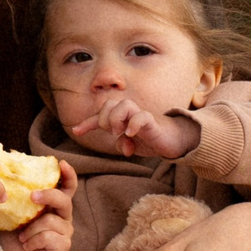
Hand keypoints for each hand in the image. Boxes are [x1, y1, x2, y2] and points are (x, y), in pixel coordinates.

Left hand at [0, 159, 76, 250]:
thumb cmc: (12, 234)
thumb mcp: (12, 211)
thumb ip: (16, 195)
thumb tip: (4, 171)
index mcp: (53, 205)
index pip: (67, 187)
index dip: (68, 175)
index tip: (62, 163)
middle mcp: (63, 216)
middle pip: (64, 200)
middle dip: (49, 195)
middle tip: (32, 196)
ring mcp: (66, 231)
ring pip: (50, 221)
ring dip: (31, 229)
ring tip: (22, 237)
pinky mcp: (64, 246)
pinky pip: (49, 237)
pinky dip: (33, 241)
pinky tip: (27, 246)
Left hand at [69, 93, 200, 159]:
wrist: (174, 140)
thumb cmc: (150, 139)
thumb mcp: (132, 143)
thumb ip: (122, 143)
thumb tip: (122, 146)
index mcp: (122, 118)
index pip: (101, 116)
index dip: (87, 123)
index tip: (76, 131)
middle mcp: (130, 113)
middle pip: (109, 104)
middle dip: (104, 119)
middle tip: (112, 133)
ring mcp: (141, 115)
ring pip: (123, 104)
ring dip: (116, 119)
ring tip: (120, 133)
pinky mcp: (153, 122)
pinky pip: (141, 116)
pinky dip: (133, 124)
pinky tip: (131, 134)